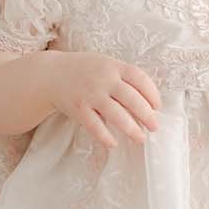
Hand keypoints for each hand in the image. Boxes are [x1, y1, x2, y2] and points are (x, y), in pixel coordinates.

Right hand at [42, 52, 161, 150]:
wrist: (51, 74)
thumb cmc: (85, 71)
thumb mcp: (105, 65)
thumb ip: (124, 77)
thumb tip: (148, 100)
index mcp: (113, 66)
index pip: (140, 78)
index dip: (152, 93)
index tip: (158, 107)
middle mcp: (103, 79)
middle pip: (132, 98)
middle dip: (147, 115)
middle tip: (154, 126)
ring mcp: (90, 94)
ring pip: (116, 114)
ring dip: (131, 129)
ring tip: (140, 138)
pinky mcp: (78, 108)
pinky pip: (94, 126)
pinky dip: (105, 136)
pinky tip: (113, 144)